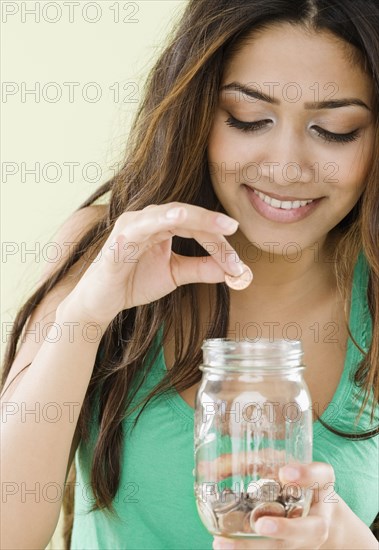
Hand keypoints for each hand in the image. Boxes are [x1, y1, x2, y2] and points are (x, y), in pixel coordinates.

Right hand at [58, 202, 247, 327]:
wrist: (101, 302)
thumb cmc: (133, 282)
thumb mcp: (175, 274)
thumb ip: (201, 268)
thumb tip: (231, 270)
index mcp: (161, 225)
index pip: (196, 226)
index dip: (218, 242)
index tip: (237, 264)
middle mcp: (148, 219)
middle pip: (187, 215)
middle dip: (212, 226)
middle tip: (235, 230)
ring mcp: (133, 225)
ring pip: (169, 214)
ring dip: (196, 218)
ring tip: (218, 222)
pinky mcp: (120, 239)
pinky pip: (141, 225)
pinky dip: (159, 220)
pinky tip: (177, 218)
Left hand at [213, 462, 337, 549]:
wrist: (321, 513)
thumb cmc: (295, 481)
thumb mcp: (283, 463)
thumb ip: (257, 460)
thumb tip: (206, 467)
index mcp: (321, 484)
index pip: (321, 475)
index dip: (306, 474)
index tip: (285, 472)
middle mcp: (318, 515)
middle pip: (311, 529)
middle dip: (286, 529)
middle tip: (262, 525)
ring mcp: (305, 538)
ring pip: (286, 549)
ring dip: (254, 548)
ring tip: (223, 544)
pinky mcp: (290, 548)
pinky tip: (223, 546)